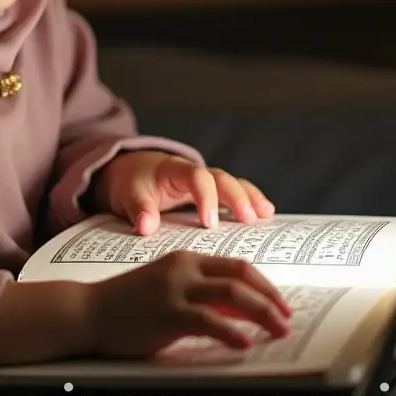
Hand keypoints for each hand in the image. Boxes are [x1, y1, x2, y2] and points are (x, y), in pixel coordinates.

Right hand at [87, 250, 292, 357]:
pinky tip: (244, 344)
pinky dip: (232, 333)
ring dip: (262, 314)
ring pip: (233, 295)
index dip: (263, 283)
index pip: (236, 265)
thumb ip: (200, 293)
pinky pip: (210, 321)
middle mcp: (184, 269)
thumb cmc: (126, 304)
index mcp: (185, 259)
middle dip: (270, 298)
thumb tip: (238, 311)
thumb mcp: (166, 289)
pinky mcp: (167, 314)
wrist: (88, 311)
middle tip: (287, 318)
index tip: (279, 302)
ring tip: (278, 332)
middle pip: (240, 276)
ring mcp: (176, 290)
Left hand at [96, 151, 274, 234]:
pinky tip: (266, 214)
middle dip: (236, 196)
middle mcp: (194, 172)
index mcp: (174, 169)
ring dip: (250, 197)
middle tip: (248, 219)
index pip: (195, 177)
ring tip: (266, 214)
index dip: (205, 198)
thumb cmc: (132, 183)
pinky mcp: (210, 192)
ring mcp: (205, 181)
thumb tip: (145, 226)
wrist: (132, 170)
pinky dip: (250, 200)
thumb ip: (139, 208)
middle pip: (221, 177)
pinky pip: (234, 192)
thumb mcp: (128, 194)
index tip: (209, 223)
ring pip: (232, 183)